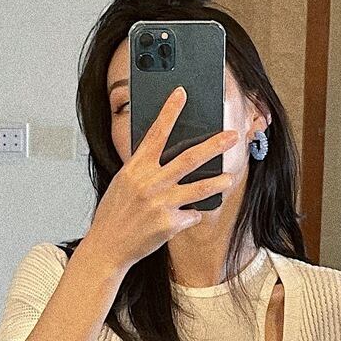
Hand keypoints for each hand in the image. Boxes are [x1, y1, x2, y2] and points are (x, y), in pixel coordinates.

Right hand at [86, 86, 238, 271]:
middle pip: (189, 158)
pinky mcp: (170, 224)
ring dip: (218, 182)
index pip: (156, 133)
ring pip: (199, 188)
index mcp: (136, 169)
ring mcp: (161, 204)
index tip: (181, 94)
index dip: (170, 112)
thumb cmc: (114, 214)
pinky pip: (191, 215)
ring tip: (229, 177)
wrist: (108, 246)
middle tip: (232, 136)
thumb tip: (164, 158)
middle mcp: (150, 183)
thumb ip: (143, 169)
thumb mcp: (123, 184)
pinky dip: (190, 216)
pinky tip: (183, 219)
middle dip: (214, 146)